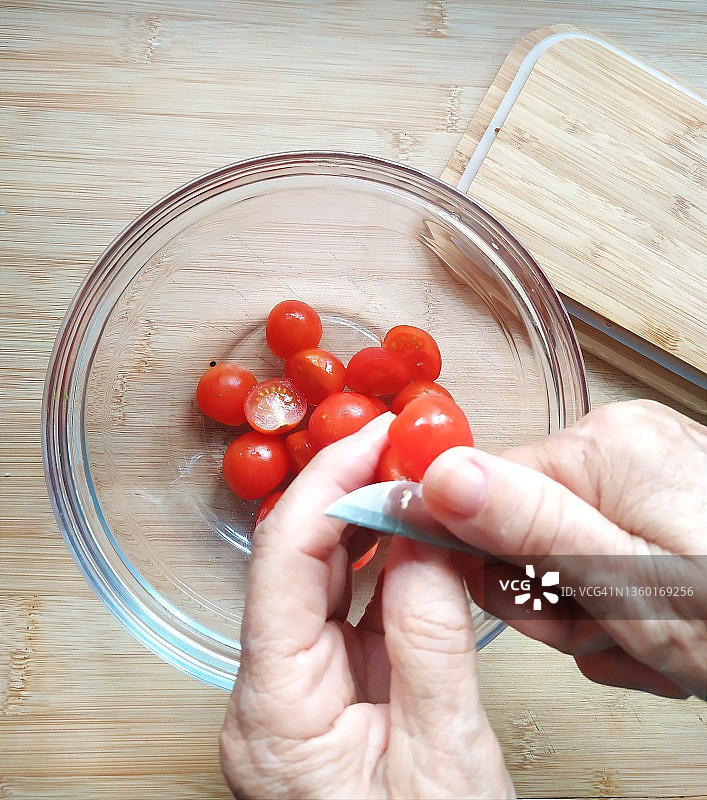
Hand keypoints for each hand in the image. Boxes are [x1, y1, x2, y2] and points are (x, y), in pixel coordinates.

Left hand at [220, 414, 513, 799]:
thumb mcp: (442, 757)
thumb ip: (429, 639)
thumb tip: (423, 536)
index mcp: (274, 710)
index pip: (283, 563)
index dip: (326, 486)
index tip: (372, 438)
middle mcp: (269, 695)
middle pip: (296, 564)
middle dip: (347, 497)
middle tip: (401, 448)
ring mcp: (298, 694)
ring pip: (323, 584)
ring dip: (369, 529)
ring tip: (412, 484)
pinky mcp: (330, 695)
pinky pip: (351, 615)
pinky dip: (385, 572)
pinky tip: (415, 542)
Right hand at [422, 400, 706, 698]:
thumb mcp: (630, 584)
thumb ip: (530, 524)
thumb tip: (440, 475)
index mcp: (603, 447)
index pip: (477, 488)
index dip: (489, 559)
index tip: (530, 602)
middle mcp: (619, 442)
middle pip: (517, 522)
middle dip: (550, 591)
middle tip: (602, 624)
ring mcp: (641, 470)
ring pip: (556, 546)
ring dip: (586, 605)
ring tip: (642, 631)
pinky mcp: (655, 498)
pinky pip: (595, 547)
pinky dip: (615, 596)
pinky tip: (656, 619)